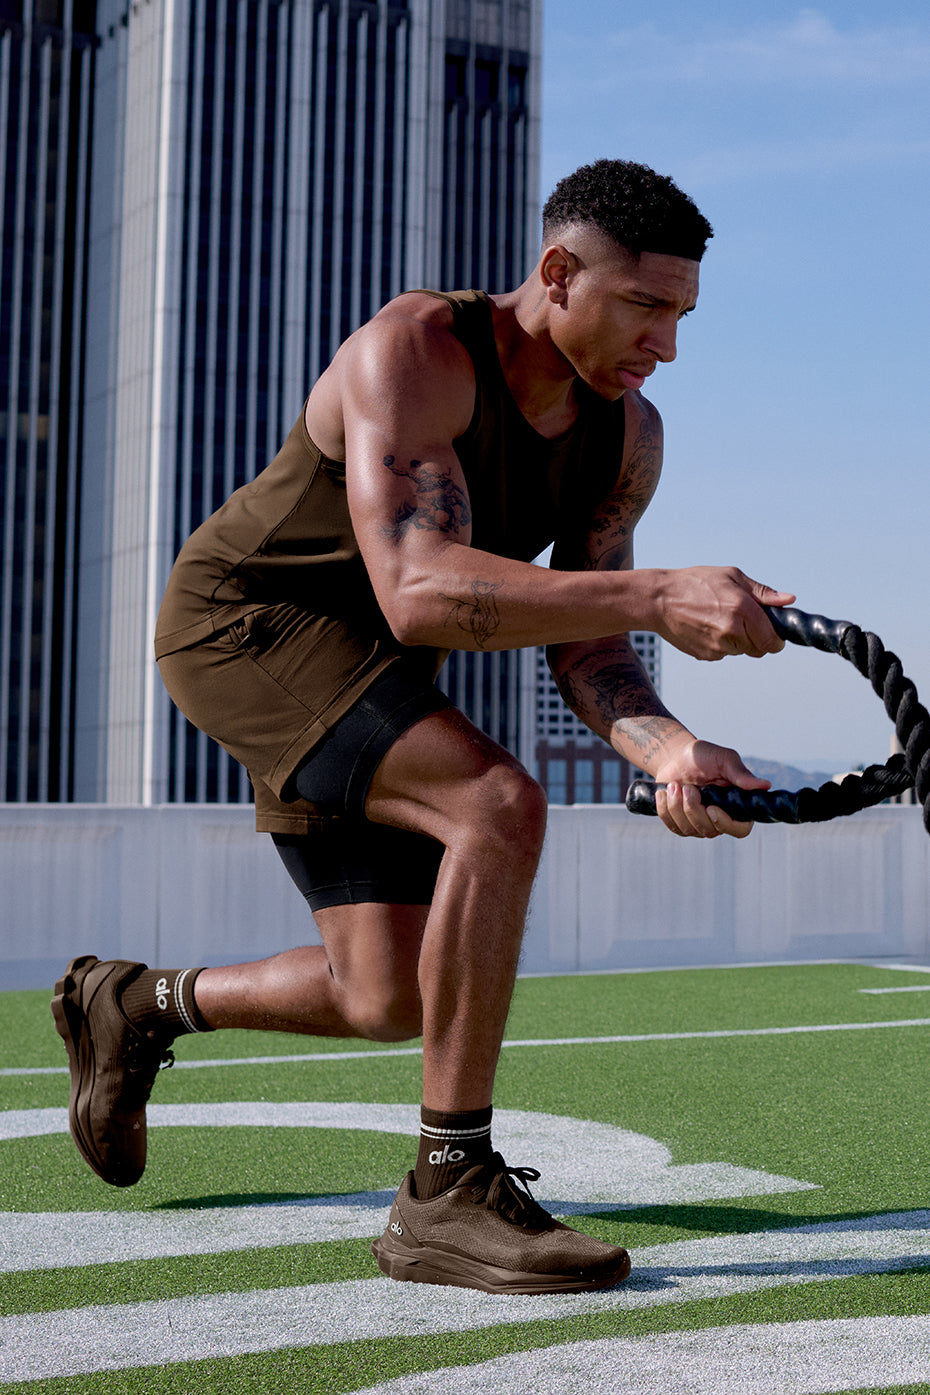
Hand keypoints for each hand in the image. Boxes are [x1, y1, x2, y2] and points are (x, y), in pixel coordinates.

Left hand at [652, 737, 769, 839]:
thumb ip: (741, 774)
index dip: (726, 824)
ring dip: (677, 806)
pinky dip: (665, 809)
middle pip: (709, 830)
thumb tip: (766, 785)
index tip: (711, 808)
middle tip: (687, 787)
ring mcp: (700, 823)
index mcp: (737, 806)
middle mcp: (720, 819)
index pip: (740, 829)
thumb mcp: (724, 760)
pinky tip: (664, 792)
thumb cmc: (704, 756)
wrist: (675, 756)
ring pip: (689, 829)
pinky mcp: (681, 823)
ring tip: (675, 785)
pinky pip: (673, 826)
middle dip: (693, 808)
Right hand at [654, 567, 794, 660]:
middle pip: (758, 649)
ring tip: (719, 618)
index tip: (774, 635)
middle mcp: (732, 631)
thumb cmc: (695, 582)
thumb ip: (763, 593)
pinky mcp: (705, 655)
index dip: (776, 640)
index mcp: (742, 609)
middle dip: (757, 638)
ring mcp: (717, 646)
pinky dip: (721, 643)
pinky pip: (723, 653)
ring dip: (738, 640)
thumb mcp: (732, 576)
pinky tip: (707, 626)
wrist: (659, 600)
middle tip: (743, 620)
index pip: (772, 640)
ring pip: (741, 651)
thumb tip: (789, 600)